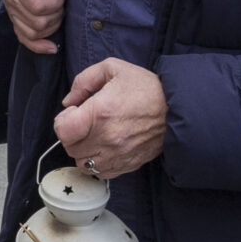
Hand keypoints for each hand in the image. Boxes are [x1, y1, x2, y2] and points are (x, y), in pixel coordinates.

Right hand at [4, 0, 65, 54]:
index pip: (36, 4)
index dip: (55, 3)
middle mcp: (11, 0)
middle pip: (36, 22)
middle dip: (56, 14)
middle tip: (63, 2)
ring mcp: (12, 11)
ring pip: (33, 32)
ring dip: (52, 27)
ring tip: (59, 12)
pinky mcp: (15, 18)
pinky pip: (24, 39)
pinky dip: (39, 46)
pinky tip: (52, 47)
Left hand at [54, 57, 166, 177]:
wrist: (177, 109)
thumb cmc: (146, 87)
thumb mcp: (113, 68)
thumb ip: (84, 80)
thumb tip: (69, 101)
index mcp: (100, 112)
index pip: (63, 130)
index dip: (63, 120)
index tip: (74, 112)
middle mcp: (107, 138)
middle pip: (70, 148)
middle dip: (72, 134)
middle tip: (84, 122)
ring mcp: (117, 155)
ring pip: (82, 164)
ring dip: (83, 151)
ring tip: (94, 136)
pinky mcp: (127, 165)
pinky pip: (100, 173)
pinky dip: (96, 163)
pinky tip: (104, 147)